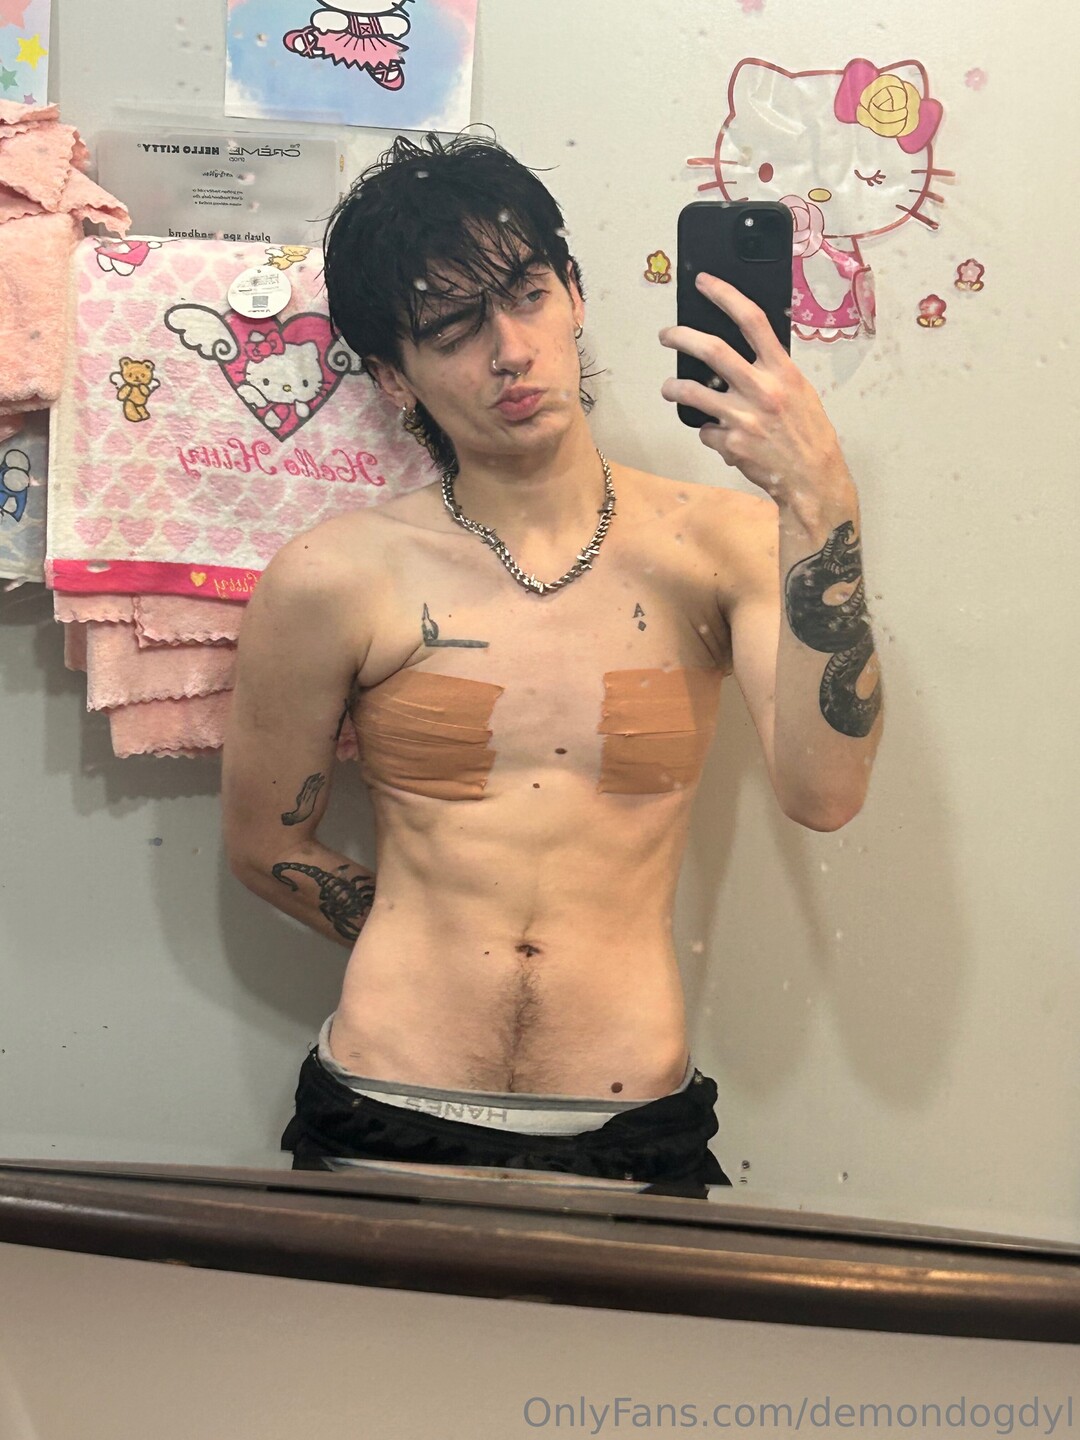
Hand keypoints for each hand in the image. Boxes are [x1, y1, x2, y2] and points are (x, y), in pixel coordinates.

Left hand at [659, 273, 847, 500]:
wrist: (812, 478)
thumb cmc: (807, 433)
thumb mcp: (799, 391)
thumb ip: (771, 371)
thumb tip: (738, 354)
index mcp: (782, 371)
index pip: (752, 320)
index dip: (725, 295)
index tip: (704, 282)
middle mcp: (762, 390)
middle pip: (712, 350)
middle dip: (681, 337)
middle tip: (666, 334)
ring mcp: (744, 418)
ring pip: (694, 393)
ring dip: (674, 387)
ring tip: (669, 388)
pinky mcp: (731, 444)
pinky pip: (706, 431)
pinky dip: (709, 432)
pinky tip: (720, 437)